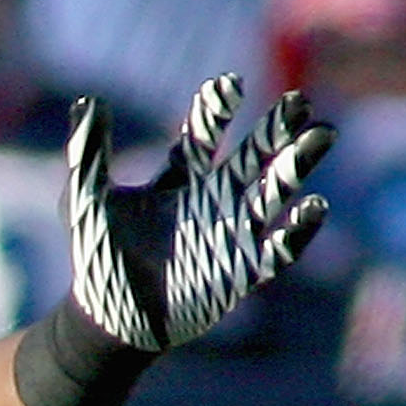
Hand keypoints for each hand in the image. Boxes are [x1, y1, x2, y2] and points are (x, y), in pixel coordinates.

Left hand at [60, 78, 331, 353]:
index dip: (215, 111)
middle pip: (252, 156)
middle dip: (275, 129)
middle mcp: (212, 199)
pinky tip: (313, 205)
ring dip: (297, 165)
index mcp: (179, 180)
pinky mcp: (243, 269)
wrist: (107, 320)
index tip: (227, 85)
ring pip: (274, 192)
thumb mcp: (84, 201)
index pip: (204, 137)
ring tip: (321, 135)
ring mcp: (231, 232)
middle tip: (297, 102)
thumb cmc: (97, 258)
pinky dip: (299, 229)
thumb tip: (87, 100)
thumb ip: (88, 154)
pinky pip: (280, 248)